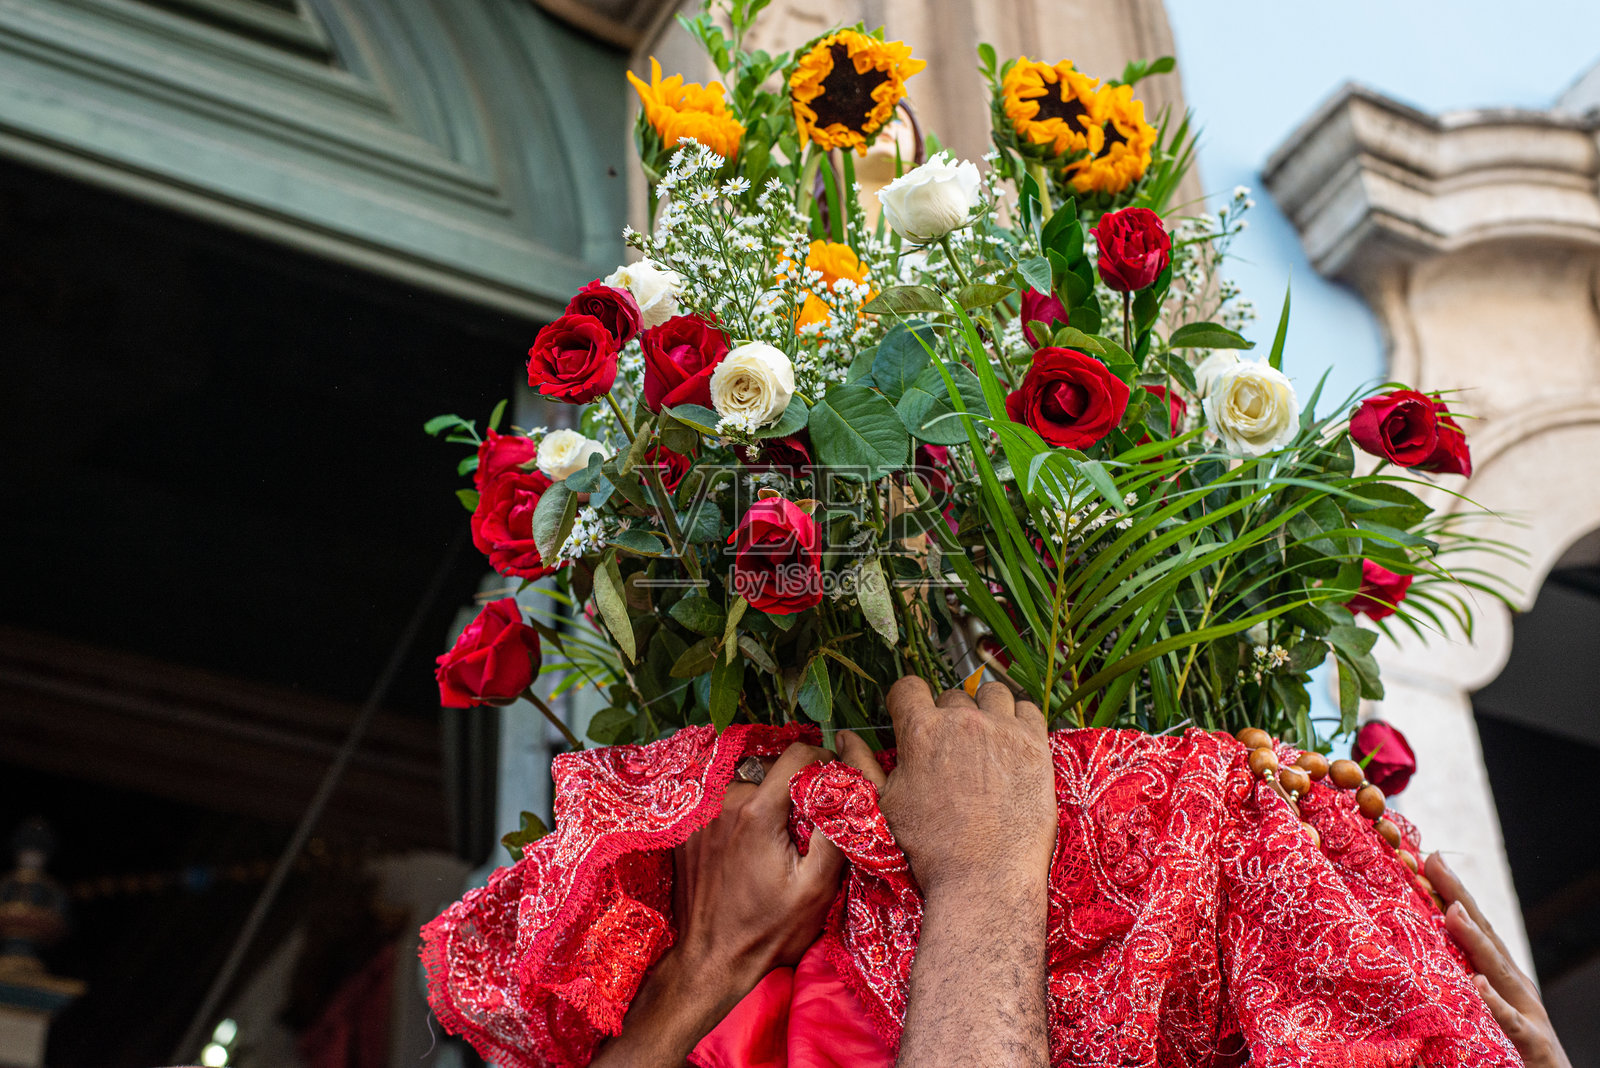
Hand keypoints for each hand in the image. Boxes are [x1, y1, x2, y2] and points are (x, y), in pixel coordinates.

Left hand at [592, 742, 842, 1067]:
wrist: (711, 961)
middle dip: (793, 791)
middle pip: (771, 772)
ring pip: (747, 788)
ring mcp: (700, 815)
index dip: (822, 760)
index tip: (833, 779)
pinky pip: (723, 806)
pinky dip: (740, 817)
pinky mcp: (687, 830)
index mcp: (757, 811)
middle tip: (806, 827)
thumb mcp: (816, 888)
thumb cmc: (766, 931)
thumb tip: (846, 793)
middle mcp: (723, 803)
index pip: (795, 755)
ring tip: (775, 844)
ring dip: (765, 804)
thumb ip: (833, 834)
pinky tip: (747, 851)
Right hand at [841, 677, 1053, 1067]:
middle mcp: (962, 721)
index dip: (906, 701)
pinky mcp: (1035, 745)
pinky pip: (1027, 708)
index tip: (912, 716)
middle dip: (946, 715)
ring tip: (983, 738)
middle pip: (951, 696)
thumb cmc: (931, 848)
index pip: (908, 687)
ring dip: (984, 708)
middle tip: (949, 748)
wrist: (985, 880)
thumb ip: (862, 763)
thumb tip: (843, 736)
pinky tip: (1012, 740)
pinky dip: (1018, 717)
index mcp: (920, 731)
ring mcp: (1003, 730)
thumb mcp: (885, 805)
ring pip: (992, 693)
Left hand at [1428, 853, 1571, 1067]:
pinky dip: (1494, 1004)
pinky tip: (1478, 985)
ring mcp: (1527, 1014)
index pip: (1476, 928)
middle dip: (1461, 898)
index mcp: (1502, 978)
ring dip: (1476, 940)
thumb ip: (1460, 983)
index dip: (1454, 893)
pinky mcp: (1531, 1046)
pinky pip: (1509, 1023)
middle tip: (1434, 863)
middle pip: (1487, 937)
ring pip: (1498, 972)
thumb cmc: (1513, 1052)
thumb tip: (1421, 953)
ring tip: (1453, 911)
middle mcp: (1516, 988)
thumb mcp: (1485, 1011)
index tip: (1427, 858)